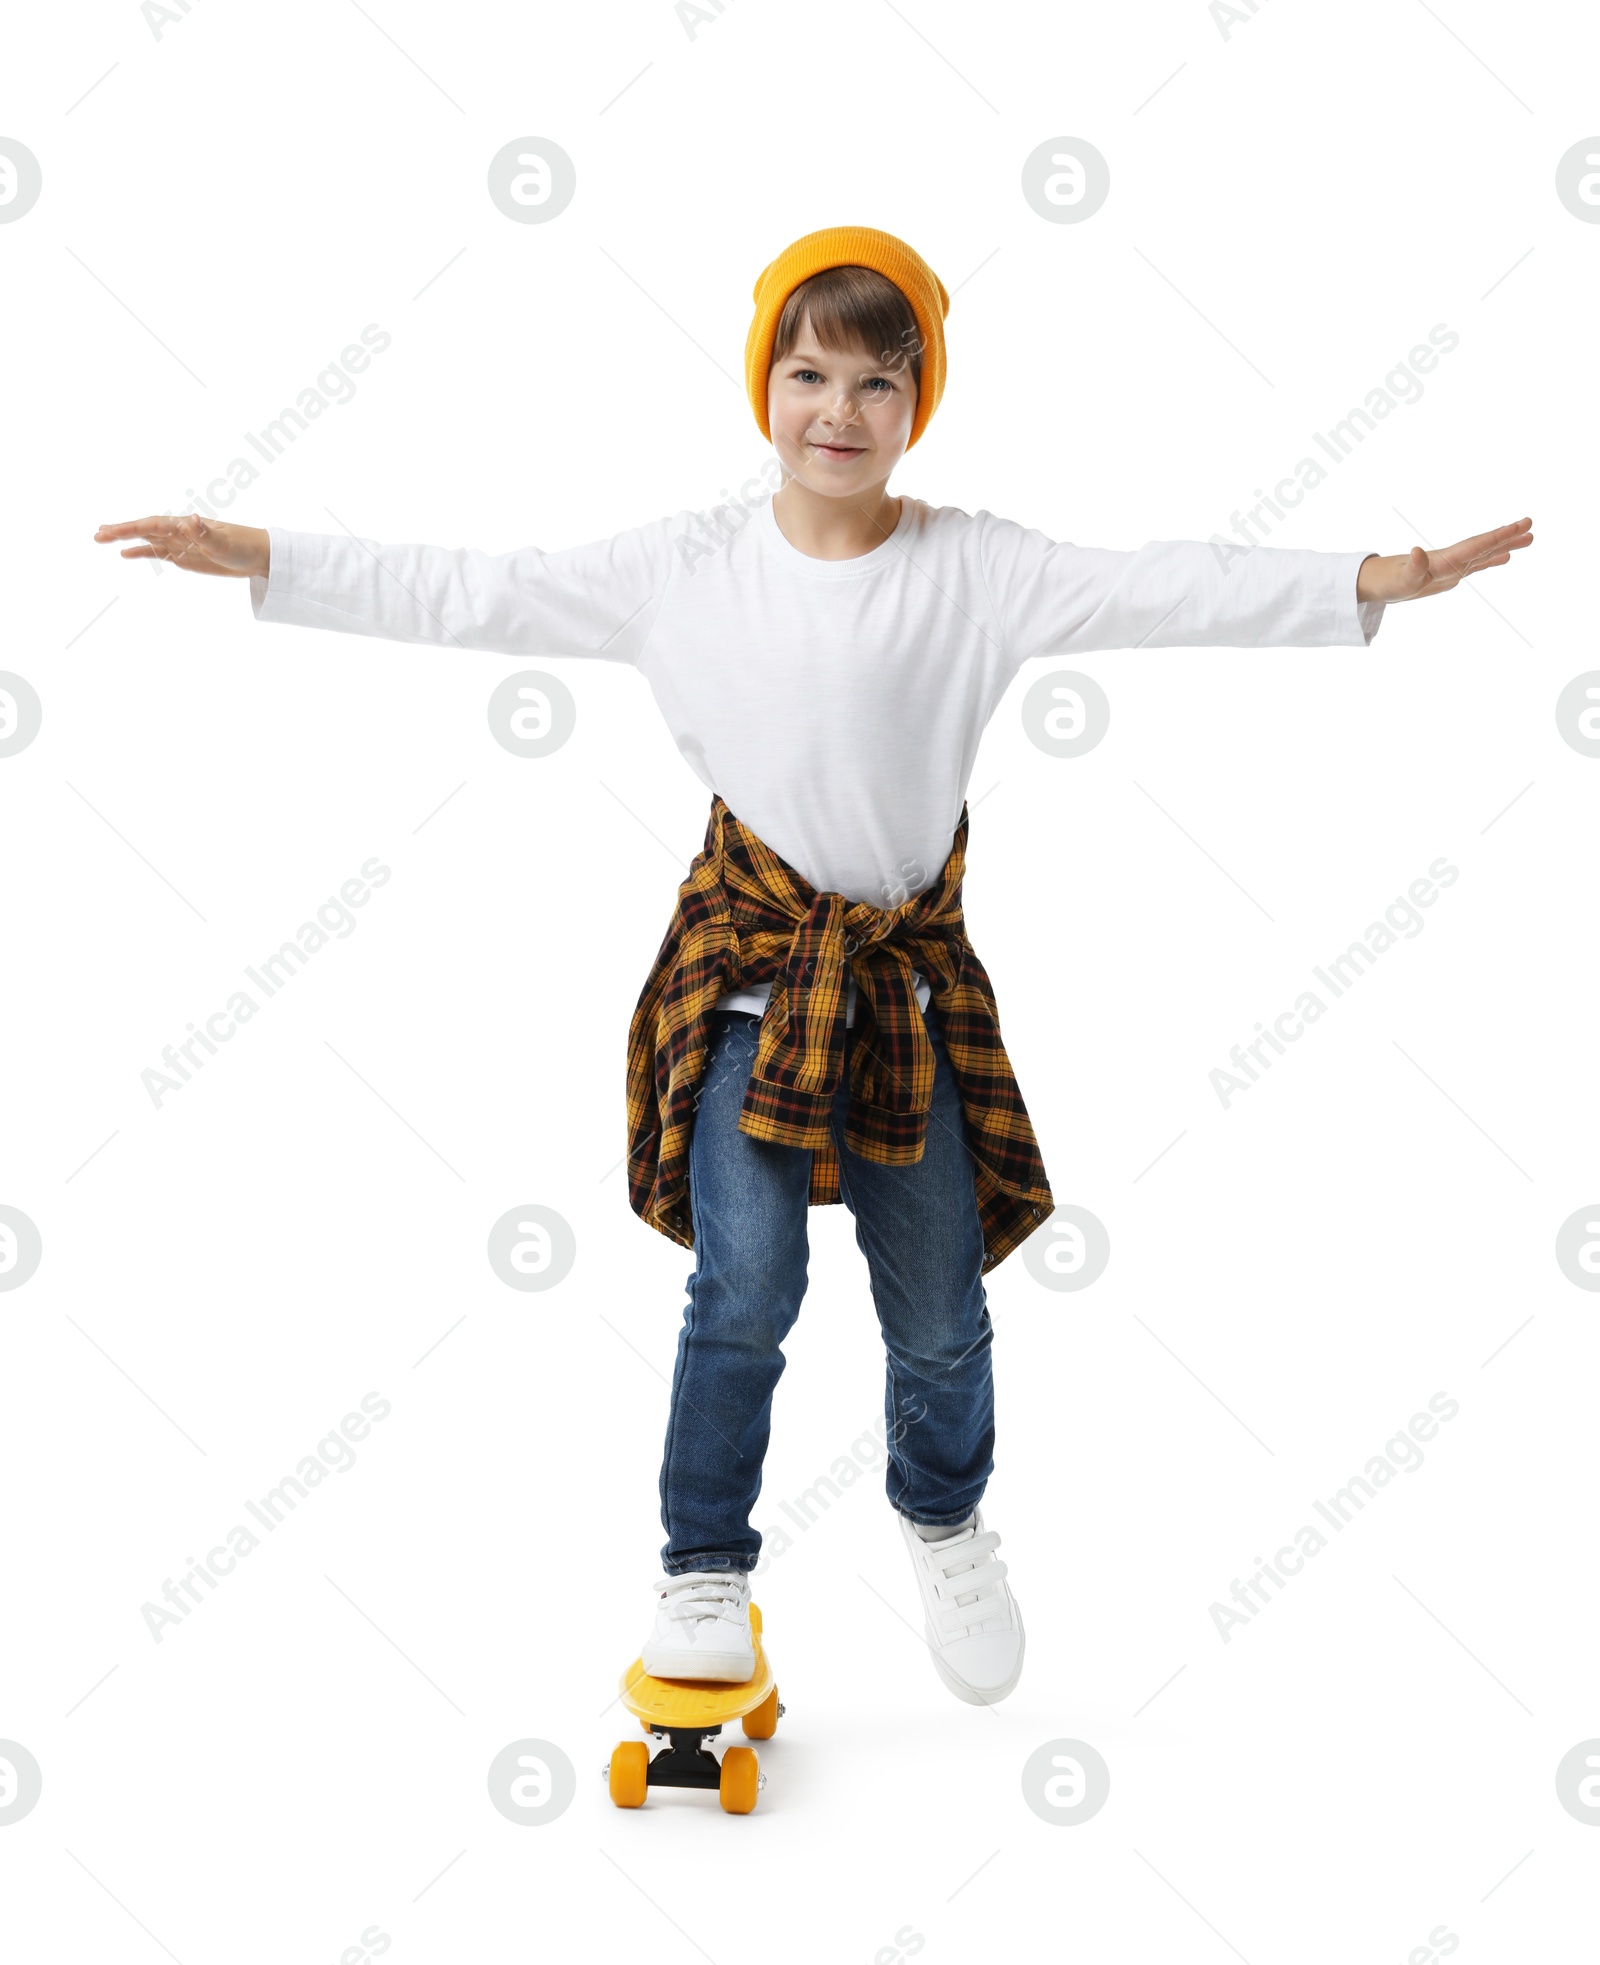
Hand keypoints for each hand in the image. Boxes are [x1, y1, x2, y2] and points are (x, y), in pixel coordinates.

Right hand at [93, 513, 268, 579]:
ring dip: (126, 540)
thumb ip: (205, 531)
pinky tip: (126, 554)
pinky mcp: (184, 556)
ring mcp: (180, 544)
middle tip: (97, 534)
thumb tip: (192, 519)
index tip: (111, 532)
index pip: (151, 525)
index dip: (130, 528)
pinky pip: (158, 553)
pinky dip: (142, 552)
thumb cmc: (242, 545)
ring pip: (147, 540)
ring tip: (102, 539)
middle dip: (121, 531)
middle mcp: (178, 531)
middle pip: (144, 529)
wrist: (257, 556)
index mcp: (184, 526)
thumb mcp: (223, 541)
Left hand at [1356, 517, 1531, 603]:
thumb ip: (1413, 568)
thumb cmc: (1391, 582)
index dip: (1498, 537)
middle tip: (1531, 523)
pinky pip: (1477, 564)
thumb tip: (1417, 552)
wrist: (1381, 582)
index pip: (1477, 546)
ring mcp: (1454, 565)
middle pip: (1485, 544)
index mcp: (1446, 559)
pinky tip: (1506, 557)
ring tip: (1529, 539)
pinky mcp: (1451, 573)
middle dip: (1508, 534)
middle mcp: (1453, 558)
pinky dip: (1492, 559)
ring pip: (1485, 553)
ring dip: (1506, 545)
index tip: (1519, 526)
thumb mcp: (1402, 579)